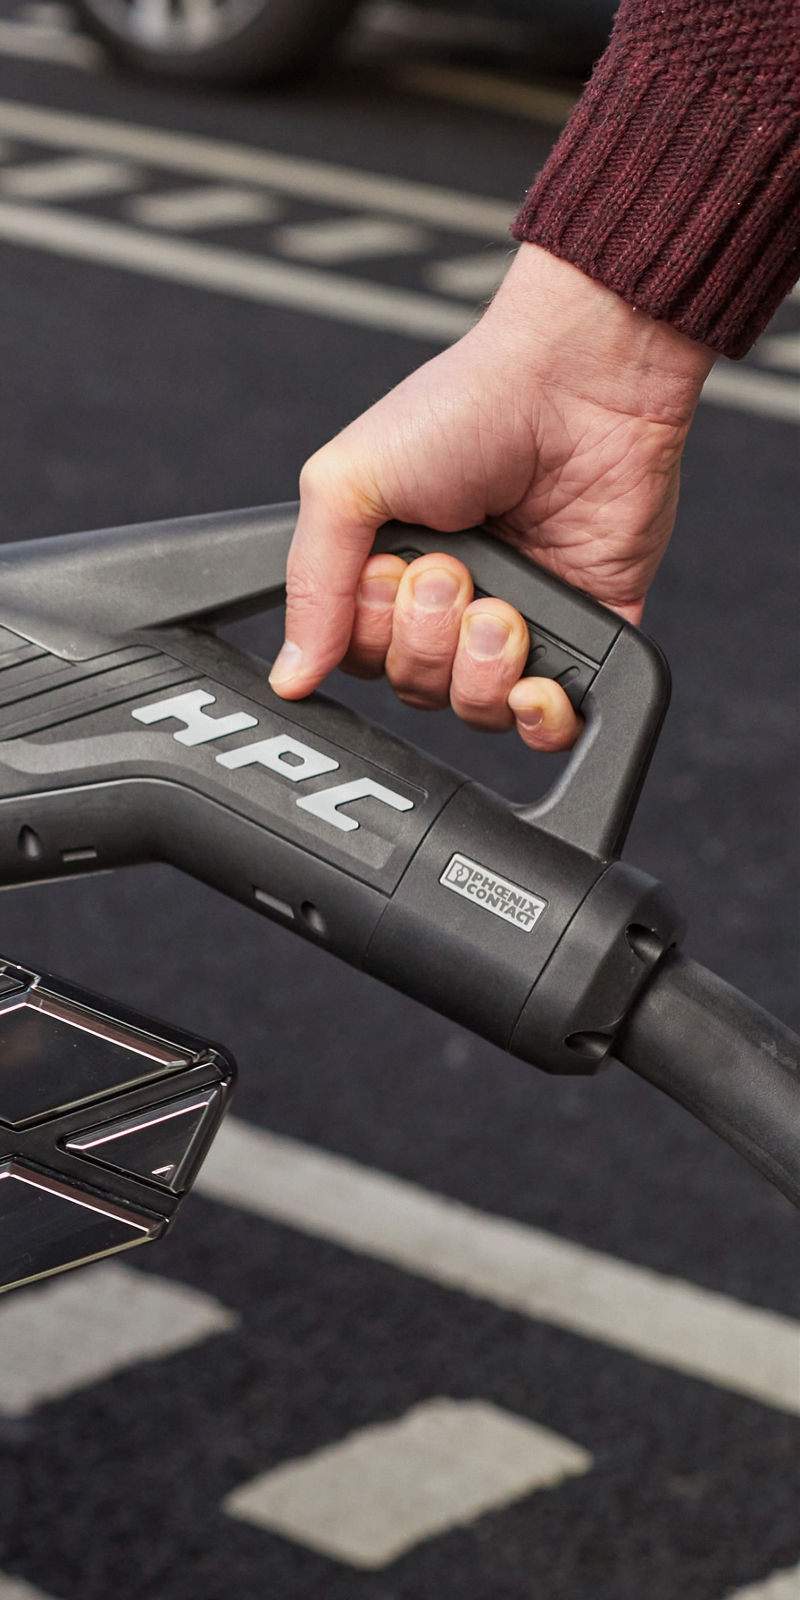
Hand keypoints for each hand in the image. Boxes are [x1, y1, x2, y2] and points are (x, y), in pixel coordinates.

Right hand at [270, 244, 713, 749]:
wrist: (580, 384)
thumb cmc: (468, 408)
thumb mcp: (348, 481)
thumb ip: (310, 586)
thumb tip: (289, 675)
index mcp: (388, 571)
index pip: (358, 657)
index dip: (372, 631)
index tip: (393, 571)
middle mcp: (451, 606)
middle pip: (414, 688)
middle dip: (428, 637)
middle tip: (453, 569)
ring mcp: (520, 624)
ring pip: (475, 710)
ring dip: (482, 665)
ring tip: (502, 603)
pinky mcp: (586, 636)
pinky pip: (553, 728)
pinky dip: (542, 723)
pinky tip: (536, 687)